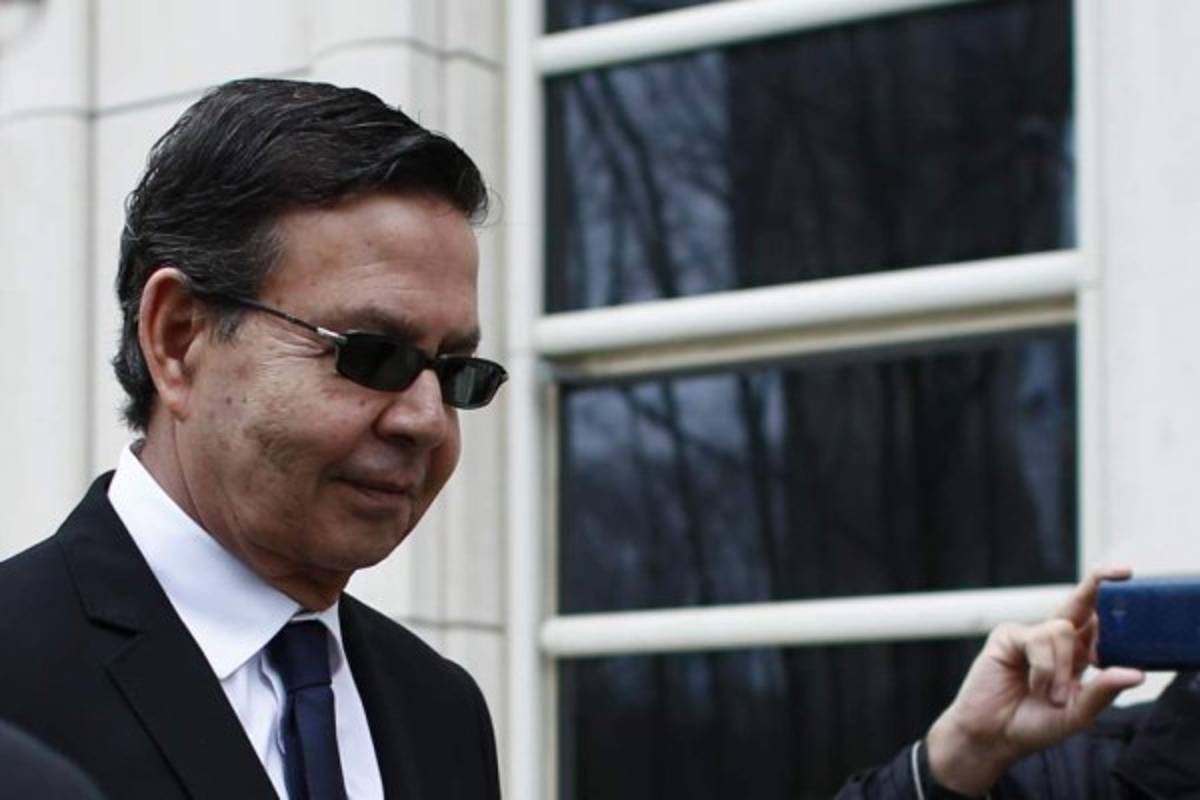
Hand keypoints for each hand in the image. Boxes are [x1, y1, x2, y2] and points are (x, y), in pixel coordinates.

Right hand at [924, 567, 1145, 795]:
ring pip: (1063, 629)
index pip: (1100, 625)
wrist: (992, 735)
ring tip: (1051, 694)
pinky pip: (1038, 639)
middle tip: (1122, 572)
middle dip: (1099, 584)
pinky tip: (1034, 685)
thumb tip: (1137, 673)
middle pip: (1081, 604)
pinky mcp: (1009, 635)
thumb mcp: (1077, 714)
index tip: (1131, 585)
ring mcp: (1031, 635)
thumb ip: (1103, 691)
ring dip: (1062, 668)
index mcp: (1077, 656)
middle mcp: (1055, 641)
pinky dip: (1043, 667)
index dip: (1116, 612)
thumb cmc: (1032, 725)